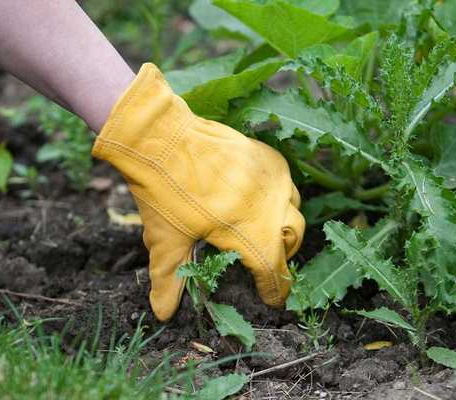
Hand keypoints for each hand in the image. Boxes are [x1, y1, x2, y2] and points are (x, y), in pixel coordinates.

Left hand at [93, 64, 304, 320]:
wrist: (161, 137)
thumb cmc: (162, 192)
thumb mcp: (165, 239)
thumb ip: (169, 279)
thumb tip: (163, 314)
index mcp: (249, 232)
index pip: (273, 270)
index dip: (275, 289)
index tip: (273, 299)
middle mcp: (269, 206)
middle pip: (292, 239)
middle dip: (284, 255)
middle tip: (267, 262)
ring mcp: (271, 178)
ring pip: (294, 209)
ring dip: (286, 225)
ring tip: (268, 229)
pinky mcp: (265, 155)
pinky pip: (285, 182)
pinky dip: (280, 196)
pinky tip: (262, 198)